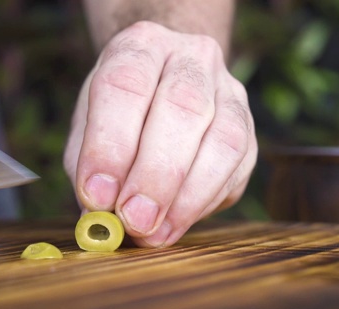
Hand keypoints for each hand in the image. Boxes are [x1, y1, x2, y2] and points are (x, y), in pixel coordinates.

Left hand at [64, 21, 256, 247]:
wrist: (164, 85)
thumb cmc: (119, 113)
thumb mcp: (89, 128)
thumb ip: (89, 168)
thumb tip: (99, 217)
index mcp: (141, 46)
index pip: (126, 85)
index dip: (110, 146)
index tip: (98, 196)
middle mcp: (191, 57)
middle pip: (182, 108)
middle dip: (156, 175)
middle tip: (134, 221)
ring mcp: (229, 89)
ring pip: (223, 140)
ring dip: (188, 196)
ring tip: (155, 233)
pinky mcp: (250, 125)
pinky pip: (237, 167)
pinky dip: (205, 202)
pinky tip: (175, 222)